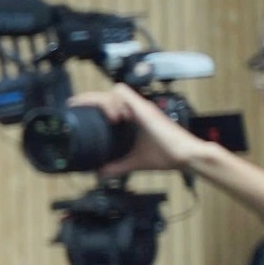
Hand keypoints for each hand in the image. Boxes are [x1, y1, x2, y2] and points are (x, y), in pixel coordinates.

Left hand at [74, 84, 207, 177]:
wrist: (186, 156)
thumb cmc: (167, 155)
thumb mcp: (134, 161)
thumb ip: (117, 166)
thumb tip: (99, 173)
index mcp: (135, 116)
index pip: (110, 100)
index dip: (92, 101)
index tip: (77, 107)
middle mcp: (138, 108)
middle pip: (109, 92)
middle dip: (90, 98)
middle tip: (76, 106)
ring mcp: (142, 107)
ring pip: (115, 91)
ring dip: (104, 102)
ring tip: (105, 120)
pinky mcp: (146, 111)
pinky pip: (125, 95)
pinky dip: (115, 103)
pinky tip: (115, 118)